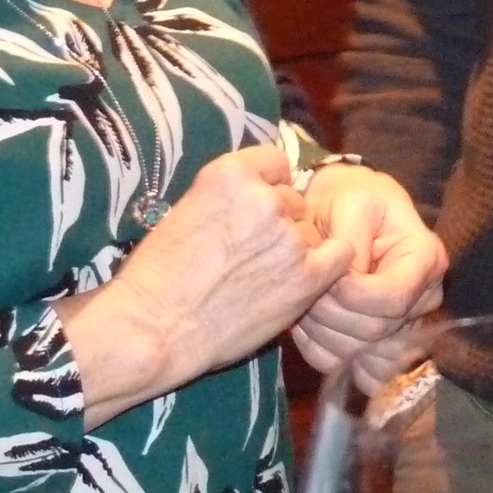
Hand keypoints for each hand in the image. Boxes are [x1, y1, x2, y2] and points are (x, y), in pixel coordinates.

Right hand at [56, 142, 342, 428]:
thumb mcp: (188, 211)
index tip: (257, 210)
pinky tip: (309, 278)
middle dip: (280, 224)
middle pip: (293, 201)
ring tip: (264, 279)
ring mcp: (288, 237)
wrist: (152, 329)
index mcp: (230, 174)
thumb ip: (231, 198)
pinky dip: (328, 264)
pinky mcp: (305, 276)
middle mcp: (264, 197)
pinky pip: (339, 255)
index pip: (276, 163)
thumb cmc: (157, 277)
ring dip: (298, 250)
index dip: (270, 187)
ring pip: (311, 232)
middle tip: (254, 256)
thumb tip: (262, 195)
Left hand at [290, 164, 447, 390]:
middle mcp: (424, 298)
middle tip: (306, 288)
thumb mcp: (352, 204)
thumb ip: (350, 240)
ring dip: (320, 331)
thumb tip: (345, 279)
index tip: (327, 276)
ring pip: (357, 353)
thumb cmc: (350, 200)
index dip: (353, 296)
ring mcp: (403, 327)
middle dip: (330, 313)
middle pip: (374, 331)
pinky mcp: (378, 346)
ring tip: (304, 300)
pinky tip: (308, 322)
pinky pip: (346, 366)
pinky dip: (318, 348)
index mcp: (427, 259)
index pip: (393, 299)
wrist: (340, 214)